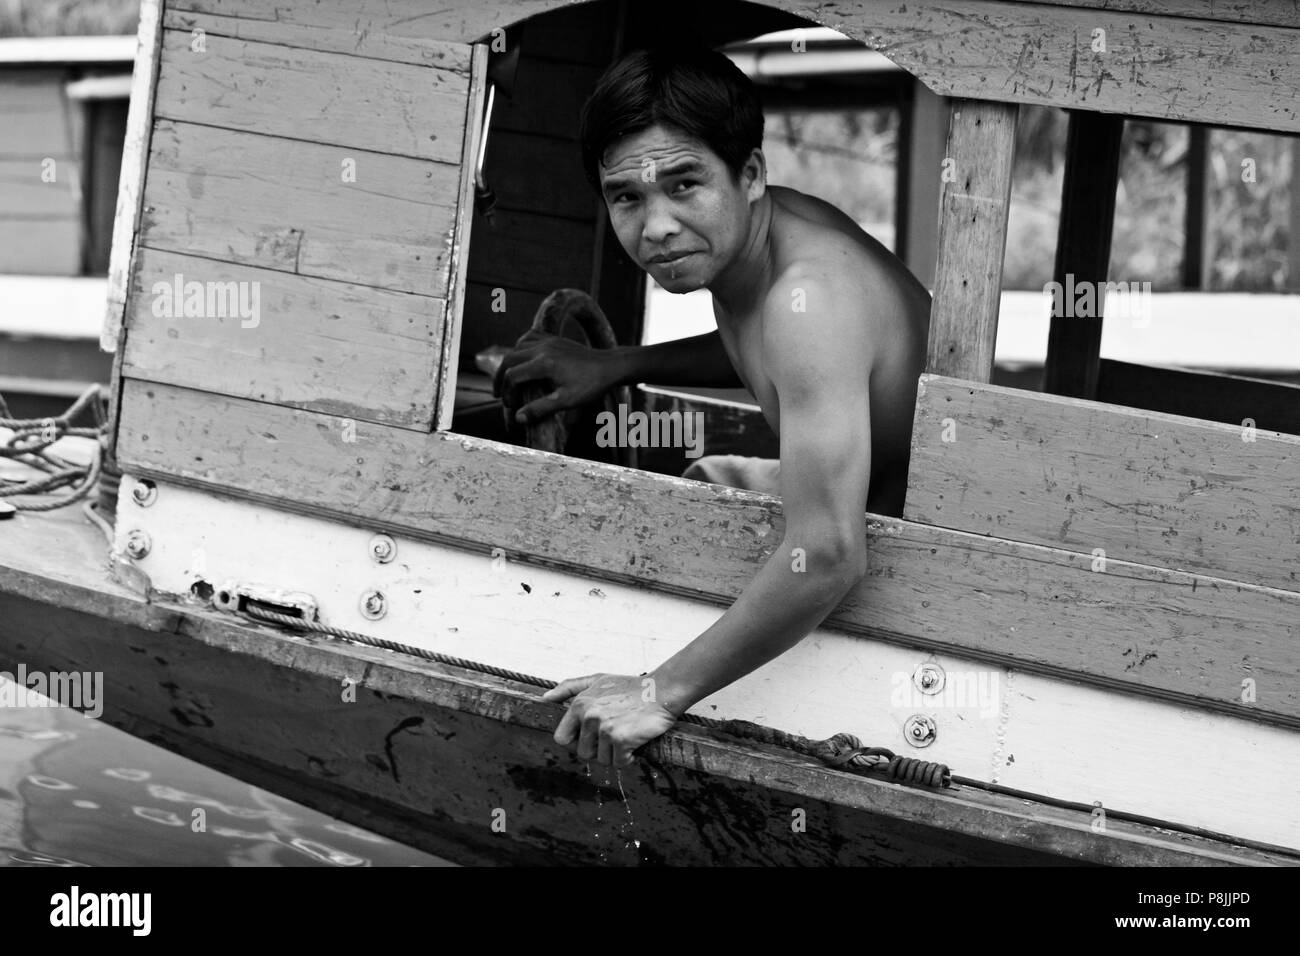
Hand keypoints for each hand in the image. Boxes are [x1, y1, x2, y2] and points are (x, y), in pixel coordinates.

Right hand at [491, 330, 616, 427]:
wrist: (610, 366)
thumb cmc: (591, 385)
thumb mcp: (567, 400)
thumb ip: (541, 408)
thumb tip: (518, 417)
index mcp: (545, 364)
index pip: (513, 376)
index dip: (507, 393)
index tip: (511, 406)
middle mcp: (543, 348)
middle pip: (509, 359)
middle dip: (500, 378)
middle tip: (498, 394)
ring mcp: (548, 341)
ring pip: (517, 347)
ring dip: (508, 363)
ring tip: (506, 380)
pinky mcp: (553, 339)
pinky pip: (529, 337)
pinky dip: (519, 347)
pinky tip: (520, 358)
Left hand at [541, 673, 677, 766]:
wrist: (662, 690)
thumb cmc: (631, 687)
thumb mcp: (597, 680)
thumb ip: (569, 687)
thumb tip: (545, 699)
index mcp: (579, 705)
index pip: (562, 738)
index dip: (576, 742)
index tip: (591, 738)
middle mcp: (589, 716)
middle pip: (583, 753)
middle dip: (599, 749)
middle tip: (615, 734)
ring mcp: (604, 728)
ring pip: (601, 759)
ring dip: (615, 754)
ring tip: (627, 734)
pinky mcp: (621, 739)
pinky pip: (619, 763)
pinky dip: (629, 758)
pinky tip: (636, 742)